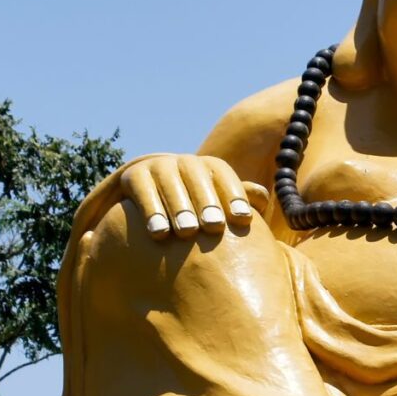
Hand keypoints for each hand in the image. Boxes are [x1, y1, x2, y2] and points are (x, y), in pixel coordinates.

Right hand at [120, 154, 266, 239]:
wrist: (146, 199)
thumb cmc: (194, 208)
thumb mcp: (215, 203)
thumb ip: (237, 200)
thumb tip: (263, 198)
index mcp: (208, 167)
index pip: (223, 174)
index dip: (234, 194)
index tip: (243, 219)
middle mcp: (184, 162)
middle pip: (197, 178)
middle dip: (207, 202)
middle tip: (214, 227)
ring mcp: (158, 166)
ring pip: (170, 183)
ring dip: (179, 207)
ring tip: (187, 232)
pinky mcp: (133, 175)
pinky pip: (142, 190)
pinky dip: (150, 210)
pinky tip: (159, 233)